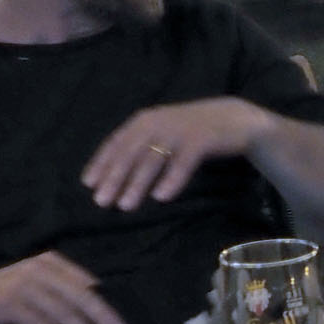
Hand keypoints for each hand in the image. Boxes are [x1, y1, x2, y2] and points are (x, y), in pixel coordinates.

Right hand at [0, 252, 125, 323]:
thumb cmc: (1, 300)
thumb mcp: (34, 290)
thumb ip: (60, 296)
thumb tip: (96, 317)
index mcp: (49, 262)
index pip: (84, 283)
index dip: (102, 303)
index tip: (118, 322)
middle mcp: (38, 269)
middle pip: (78, 295)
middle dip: (100, 316)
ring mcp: (23, 284)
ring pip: (61, 311)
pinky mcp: (8, 301)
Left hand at [82, 98, 271, 211]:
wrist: (234, 119)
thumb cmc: (192, 131)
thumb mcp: (163, 132)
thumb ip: (142, 146)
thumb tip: (116, 175)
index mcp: (145, 120)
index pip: (117, 142)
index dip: (101, 163)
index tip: (89, 184)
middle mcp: (158, 123)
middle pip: (131, 153)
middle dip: (114, 178)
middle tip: (101, 201)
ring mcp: (180, 131)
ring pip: (153, 159)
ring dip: (137, 183)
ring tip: (126, 205)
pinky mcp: (202, 140)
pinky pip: (183, 163)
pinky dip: (171, 179)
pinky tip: (162, 197)